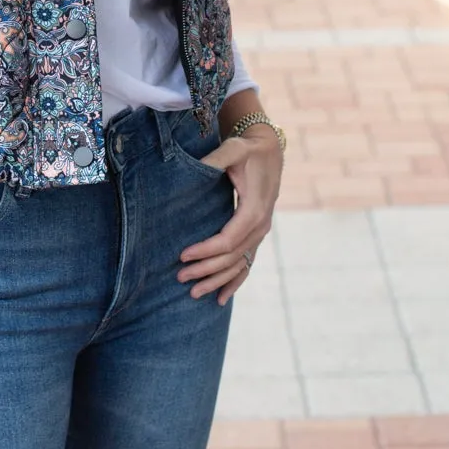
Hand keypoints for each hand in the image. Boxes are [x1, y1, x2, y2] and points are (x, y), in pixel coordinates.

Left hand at [177, 126, 283, 303]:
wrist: (269, 150)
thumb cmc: (247, 150)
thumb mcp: (233, 149)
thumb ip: (215, 160)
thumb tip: (192, 169)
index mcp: (255, 209)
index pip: (229, 239)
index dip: (206, 250)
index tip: (182, 255)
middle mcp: (261, 226)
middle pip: (232, 257)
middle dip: (206, 269)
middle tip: (179, 277)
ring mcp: (261, 233)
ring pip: (239, 265)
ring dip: (217, 281)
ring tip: (193, 293)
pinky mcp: (257, 235)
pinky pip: (247, 264)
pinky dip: (235, 282)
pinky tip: (221, 299)